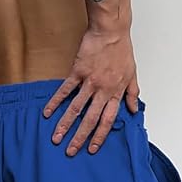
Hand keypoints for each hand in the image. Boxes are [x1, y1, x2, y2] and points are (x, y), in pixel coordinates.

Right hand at [42, 28, 138, 156]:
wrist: (111, 30)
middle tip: (70, 151)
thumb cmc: (121, 50)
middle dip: (80, 137)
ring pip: (76, 109)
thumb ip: (132, 93)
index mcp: (115, 93)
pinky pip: (65, 90)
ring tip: (56, 138)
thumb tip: (133, 110)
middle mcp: (102, 91)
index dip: (99, 136)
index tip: (92, 149)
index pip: (107, 121)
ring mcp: (89, 82)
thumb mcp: (132, 73)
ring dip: (65, 125)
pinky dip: (56, 102)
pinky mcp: (78, 72)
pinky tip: (48, 113)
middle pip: (90, 119)